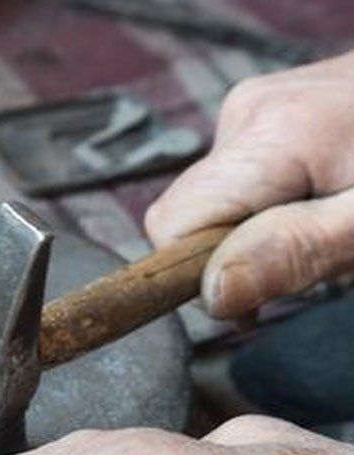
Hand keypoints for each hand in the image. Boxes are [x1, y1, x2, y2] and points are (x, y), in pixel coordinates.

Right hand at [146, 50, 353, 318]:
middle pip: (193, 213)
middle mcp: (249, 110)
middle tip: (322, 259)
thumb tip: (211, 292)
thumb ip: (296, 251)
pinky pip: (242, 179)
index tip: (267, 293)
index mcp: (271, 133)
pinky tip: (329, 201)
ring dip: (264, 231)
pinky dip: (278, 205)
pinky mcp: (274, 109)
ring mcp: (259, 104)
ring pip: (218, 200)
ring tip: (336, 225)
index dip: (205, 271)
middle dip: (242, 252)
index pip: (174, 224)